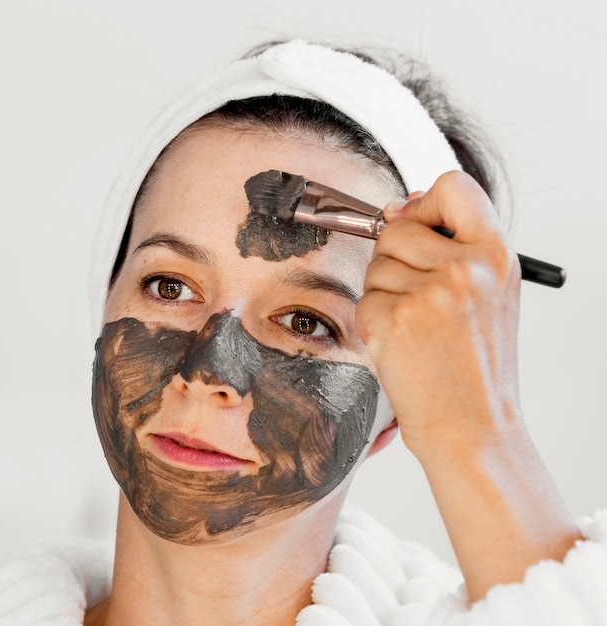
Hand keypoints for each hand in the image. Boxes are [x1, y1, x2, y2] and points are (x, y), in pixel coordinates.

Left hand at [357, 170, 520, 458]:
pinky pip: (364, 299)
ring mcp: (428, 294)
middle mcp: (466, 268)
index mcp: (497, 255)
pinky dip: (374, 321)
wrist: (473, 428)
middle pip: (397, 227)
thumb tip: (401, 207)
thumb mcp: (490, 295)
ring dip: (385, 292)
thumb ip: (454, 246)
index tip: (416, 223)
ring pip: (375, 265)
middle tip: (418, 299)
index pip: (453, 186)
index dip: (426, 202)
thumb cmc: (476, 366)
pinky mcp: (392, 319)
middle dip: (395, 259)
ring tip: (416, 327)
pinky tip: (402, 344)